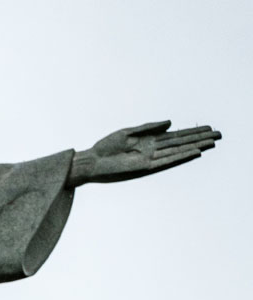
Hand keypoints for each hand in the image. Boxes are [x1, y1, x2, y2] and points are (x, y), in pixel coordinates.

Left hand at [69, 121, 220, 185]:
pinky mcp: (144, 166)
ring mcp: (150, 158)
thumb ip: (149, 127)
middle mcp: (153, 149)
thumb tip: (171, 122)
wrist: (92, 160)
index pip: (175, 135)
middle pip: (181, 142)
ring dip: (194, 147)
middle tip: (218, 134)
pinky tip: (193, 152)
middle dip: (199, 138)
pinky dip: (180, 156)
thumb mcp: (128, 132)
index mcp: (149, 140)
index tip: (207, 127)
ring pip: (177, 151)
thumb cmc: (106, 146)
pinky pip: (166, 161)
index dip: (191, 132)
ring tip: (210, 143)